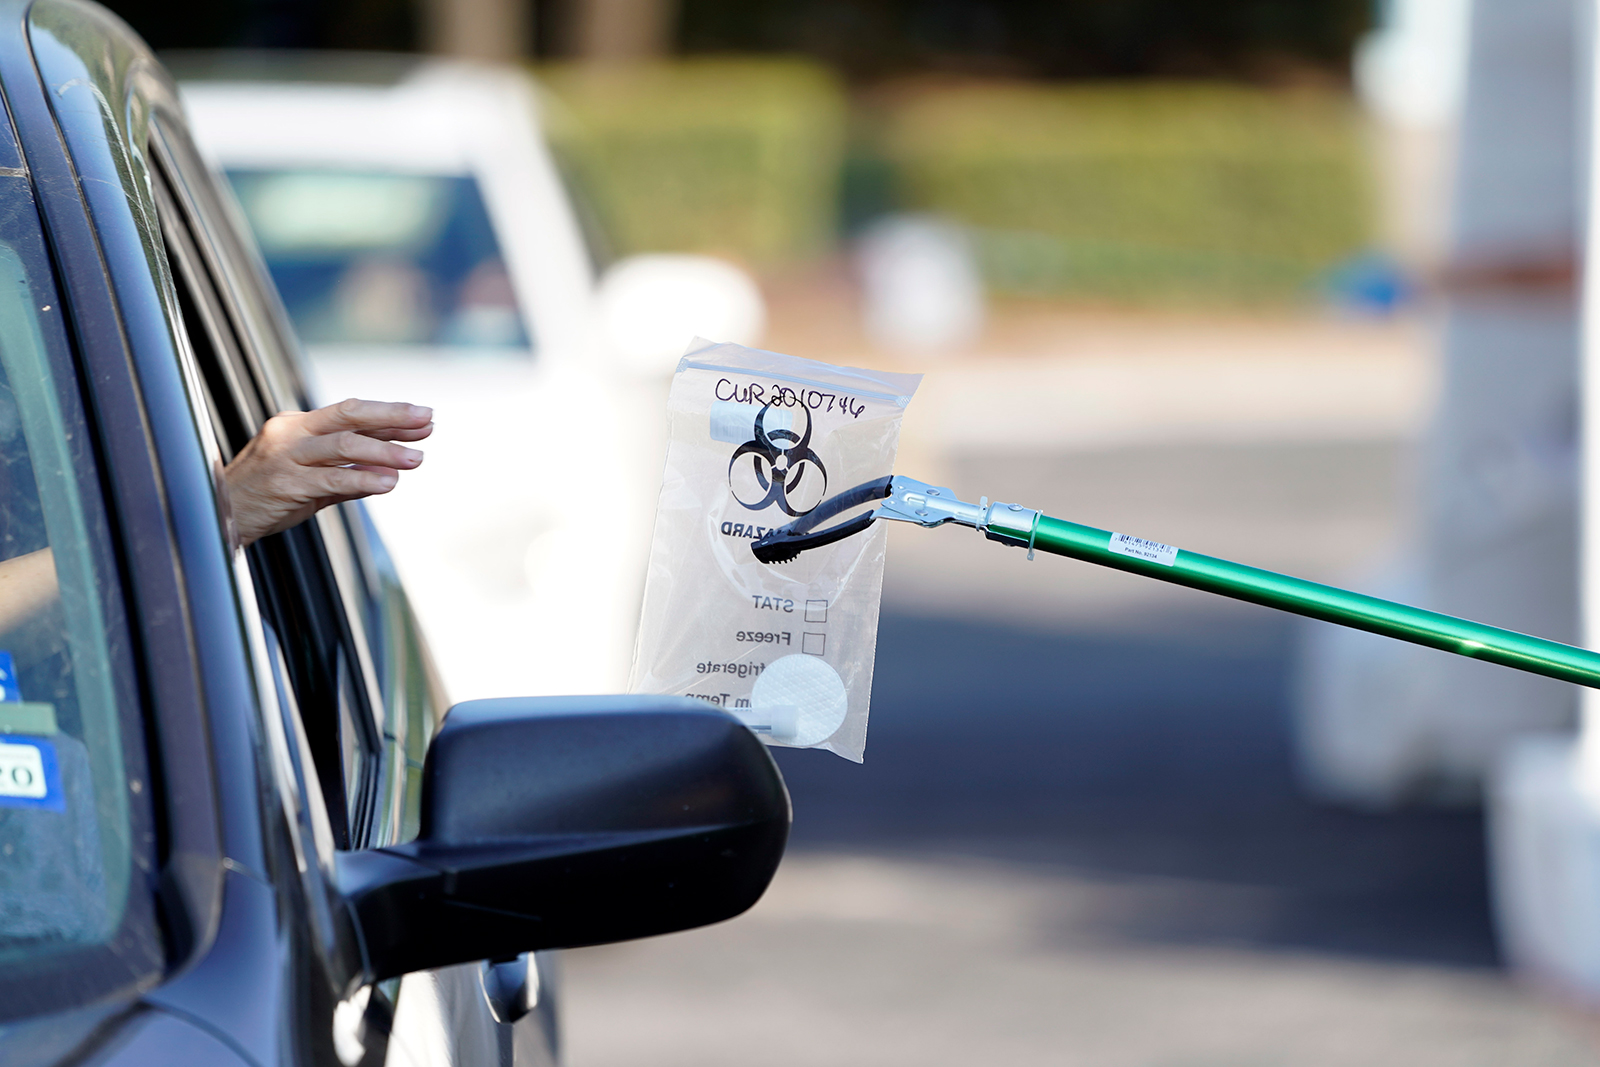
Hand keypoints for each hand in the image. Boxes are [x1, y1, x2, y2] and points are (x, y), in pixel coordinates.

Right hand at [224, 398, 433, 546]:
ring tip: (417, 458)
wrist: (220, 517)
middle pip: (349, 415)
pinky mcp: (285, 484)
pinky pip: (331, 479)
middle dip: (392, 416)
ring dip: (385, 451)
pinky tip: (389, 482)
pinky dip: (363, 479)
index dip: (389, 416)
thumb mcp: (311, 479)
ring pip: (343, 445)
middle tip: (427, 420)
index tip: (423, 418)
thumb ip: (349, 471)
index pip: (350, 413)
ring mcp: (286, 457)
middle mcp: (291, 433)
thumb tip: (392, 468)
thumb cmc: (266, 497)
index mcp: (297, 425)